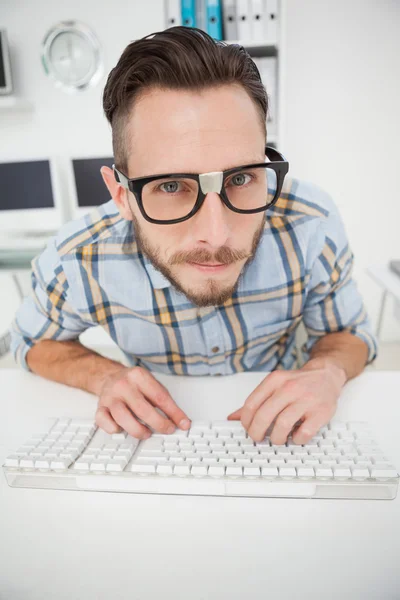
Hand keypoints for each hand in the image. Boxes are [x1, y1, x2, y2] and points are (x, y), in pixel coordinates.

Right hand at [96, 366, 190, 438]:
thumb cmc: (133, 384)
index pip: (160, 397)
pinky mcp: (100, 407)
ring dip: (138, 430)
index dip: (174, 413)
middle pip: (142, 409)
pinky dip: (114, 429)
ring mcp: (109, 397)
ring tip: (147, 433)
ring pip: (123, 418)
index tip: (183, 423)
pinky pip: (104, 422)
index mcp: (138, 376)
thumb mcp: (151, 384)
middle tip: (167, 429)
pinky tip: (123, 429)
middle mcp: (122, 385)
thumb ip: (165, 402)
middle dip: (159, 424)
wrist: (109, 376)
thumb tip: (181, 421)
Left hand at [226, 361, 345, 444]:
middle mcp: (289, 388)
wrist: (326, 375)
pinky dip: (297, 439)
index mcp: (275, 380)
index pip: (251, 404)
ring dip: (276, 438)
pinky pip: (304, 433)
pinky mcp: (321, 412)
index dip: (246, 422)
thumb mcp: (274, 385)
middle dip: (257, 433)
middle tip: (259, 439)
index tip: (248, 429)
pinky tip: (296, 436)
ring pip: (283, 425)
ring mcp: (306, 399)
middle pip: (264, 415)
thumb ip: (255, 401)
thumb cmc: (298, 383)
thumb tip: (233, 418)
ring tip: (278, 439)